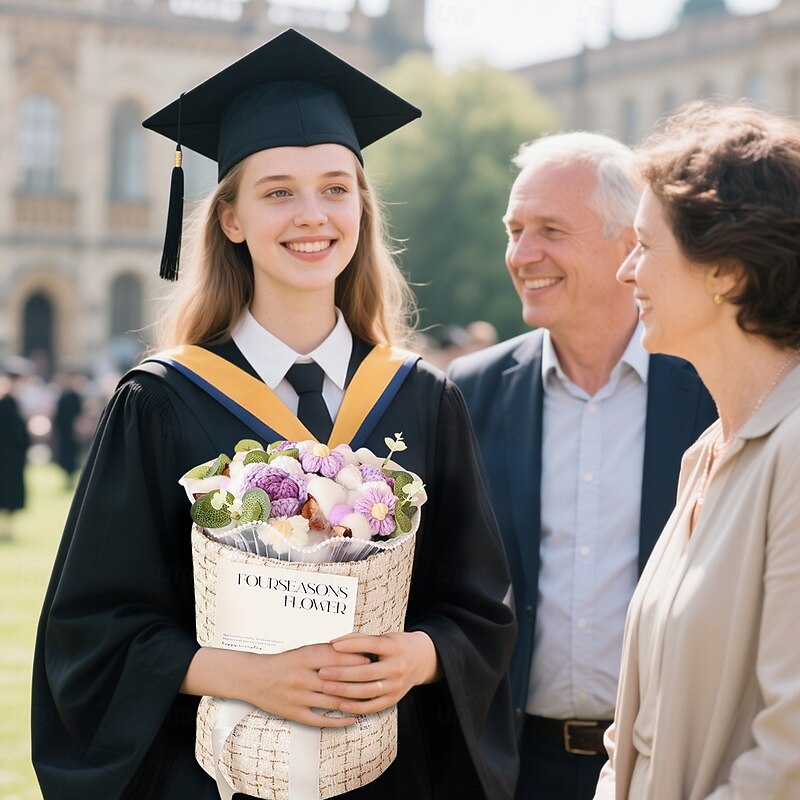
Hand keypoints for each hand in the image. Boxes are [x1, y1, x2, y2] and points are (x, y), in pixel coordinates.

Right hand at [234, 644, 371, 727]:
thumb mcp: (303, 651)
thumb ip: (325, 652)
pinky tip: (353, 718)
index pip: (336, 658)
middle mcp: (301, 676)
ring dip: (353, 701)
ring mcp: (298, 696)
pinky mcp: (294, 713)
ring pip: (332, 701)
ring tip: (370, 700)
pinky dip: (339, 720)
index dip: (356, 659)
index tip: (372, 660)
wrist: (253, 677)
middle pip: (337, 680)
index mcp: (304, 657)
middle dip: (359, 680)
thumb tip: (354, 652)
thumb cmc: (283, 662)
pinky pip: (320, 720)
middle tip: (377, 680)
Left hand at [318, 631, 439, 714]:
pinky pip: (374, 706)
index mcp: (394, 647)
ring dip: (345, 691)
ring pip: (368, 691)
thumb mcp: (383, 637)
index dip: (351, 645)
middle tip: (322, 672)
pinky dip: (357, 707)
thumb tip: (334, 643)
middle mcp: (397, 667)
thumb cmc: (396, 646)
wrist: (422, 659)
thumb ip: (360, 639)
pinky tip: (341, 705)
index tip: (332, 645)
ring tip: (326, 688)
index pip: (371, 645)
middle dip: (342, 673)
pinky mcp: (394, 698)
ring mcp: (397, 685)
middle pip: (367, 672)